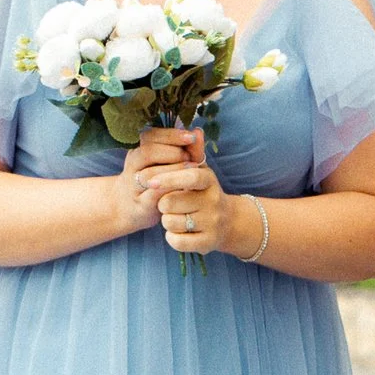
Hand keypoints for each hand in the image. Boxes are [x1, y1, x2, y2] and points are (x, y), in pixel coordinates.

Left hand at [141, 129, 233, 256]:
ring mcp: (212, 223)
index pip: (189, 176)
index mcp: (208, 180)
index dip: (168, 178)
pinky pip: (177, 241)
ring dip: (167, 221)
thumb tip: (196, 131)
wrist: (227, 223)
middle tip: (168, 203)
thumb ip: (193, 151)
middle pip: (171, 202)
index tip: (148, 181)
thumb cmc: (204, 193)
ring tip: (176, 217)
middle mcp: (213, 201)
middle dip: (162, 203)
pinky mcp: (208, 243)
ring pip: (171, 222)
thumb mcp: (200, 172)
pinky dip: (172, 238)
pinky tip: (178, 232)